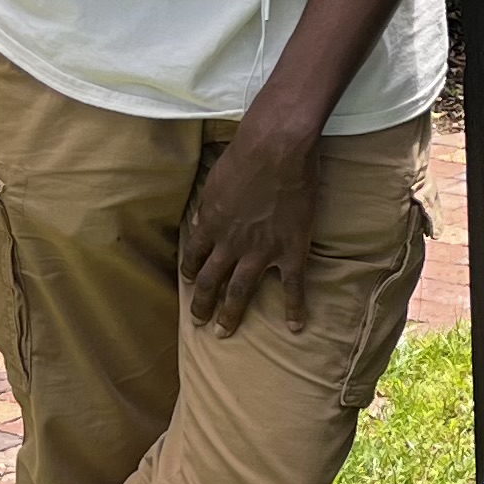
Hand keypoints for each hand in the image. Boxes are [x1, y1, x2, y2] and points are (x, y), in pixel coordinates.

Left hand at [180, 120, 315, 333]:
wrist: (277, 152)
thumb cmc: (244, 157)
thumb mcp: (214, 180)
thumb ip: (208, 204)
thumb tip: (201, 219)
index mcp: (210, 225)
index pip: (194, 256)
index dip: (190, 272)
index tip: (190, 282)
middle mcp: (230, 244)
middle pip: (211, 282)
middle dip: (203, 305)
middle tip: (200, 322)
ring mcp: (260, 251)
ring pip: (241, 290)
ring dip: (231, 314)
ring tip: (224, 332)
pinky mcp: (290, 251)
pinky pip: (292, 286)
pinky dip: (293, 308)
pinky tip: (294, 326)